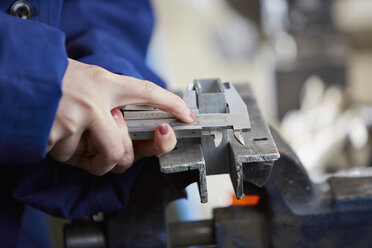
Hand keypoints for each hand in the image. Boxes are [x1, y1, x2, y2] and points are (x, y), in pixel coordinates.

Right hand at [47, 59, 194, 174]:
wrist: (17, 76)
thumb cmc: (54, 81)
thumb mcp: (87, 80)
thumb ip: (109, 102)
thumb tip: (129, 127)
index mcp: (104, 82)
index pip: (146, 93)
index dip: (170, 105)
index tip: (187, 116)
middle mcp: (94, 100)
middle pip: (123, 152)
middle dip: (118, 159)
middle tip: (106, 149)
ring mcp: (75, 119)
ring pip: (97, 160)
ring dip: (84, 154)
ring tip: (72, 130)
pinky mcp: (56, 135)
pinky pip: (69, 158)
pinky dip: (62, 150)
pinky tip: (54, 131)